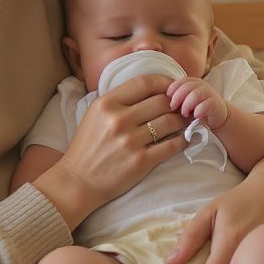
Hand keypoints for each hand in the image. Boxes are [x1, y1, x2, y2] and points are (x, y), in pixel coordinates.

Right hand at [37, 74, 188, 229]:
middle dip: (177, 102)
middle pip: (162, 101)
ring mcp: (130, 141)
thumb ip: (119, 100)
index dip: (164, 82)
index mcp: (106, 104)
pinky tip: (184, 139)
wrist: (78, 181)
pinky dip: (182, 140)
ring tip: (185, 121)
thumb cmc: (88, 147)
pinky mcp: (141, 162)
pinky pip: (172, 145)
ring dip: (182, 120)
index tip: (173, 86)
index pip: (144, 82)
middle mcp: (118, 120)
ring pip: (170, 122)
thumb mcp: (95, 114)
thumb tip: (152, 89)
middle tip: (183, 106)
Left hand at [165, 77, 227, 129]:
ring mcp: (209, 94)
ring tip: (185, 114)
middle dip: (177, 98)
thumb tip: (158, 101)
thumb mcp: (185, 102)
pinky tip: (196, 116)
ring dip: (187, 105)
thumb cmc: (196, 109)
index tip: (167, 100)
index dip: (172, 90)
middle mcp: (201, 85)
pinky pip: (207, 104)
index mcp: (191, 83)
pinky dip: (199, 110)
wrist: (217, 116)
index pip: (179, 81)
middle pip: (186, 86)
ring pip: (195, 94)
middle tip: (174, 108)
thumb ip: (176, 98)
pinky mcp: (216, 104)